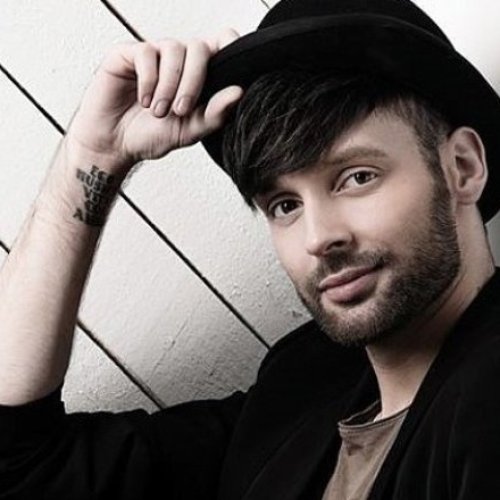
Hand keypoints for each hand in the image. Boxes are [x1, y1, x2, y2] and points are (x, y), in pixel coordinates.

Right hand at [66, 29, 242, 172]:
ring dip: (169, 85)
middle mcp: (177, 60)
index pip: (221, 44)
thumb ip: (215, 114)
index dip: (231, 47)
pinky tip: (143, 100)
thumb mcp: (189, 130)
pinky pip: (146, 53)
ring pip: (174, 49)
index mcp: (197, 74)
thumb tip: (238, 92)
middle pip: (199, 48)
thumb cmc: (151, 135)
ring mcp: (153, 54)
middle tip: (180, 111)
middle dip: (193, 82)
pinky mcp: (127, 54)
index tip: (231, 71)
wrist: (115, 145)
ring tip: (157, 111)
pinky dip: (148, 80)